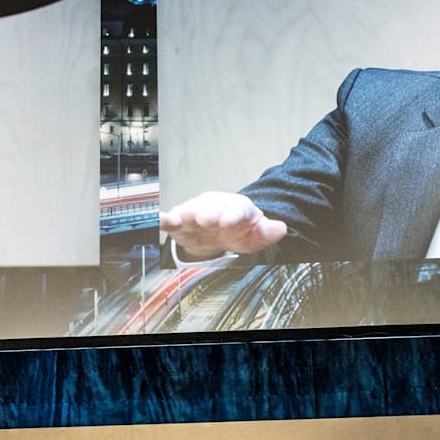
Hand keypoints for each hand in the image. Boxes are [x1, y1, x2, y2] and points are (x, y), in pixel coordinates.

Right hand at [159, 192, 286, 259]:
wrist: (221, 231)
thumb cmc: (239, 230)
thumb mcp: (257, 233)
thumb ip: (268, 231)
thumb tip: (282, 228)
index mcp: (236, 208)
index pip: (236, 210)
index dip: (232, 216)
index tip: (228, 222)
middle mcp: (214, 207)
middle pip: (210, 208)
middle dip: (206, 213)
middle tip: (203, 219)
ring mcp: (196, 213)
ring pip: (189, 212)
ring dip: (184, 215)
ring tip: (181, 218)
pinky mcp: (180, 223)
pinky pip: (170, 220)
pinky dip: (163, 220)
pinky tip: (158, 220)